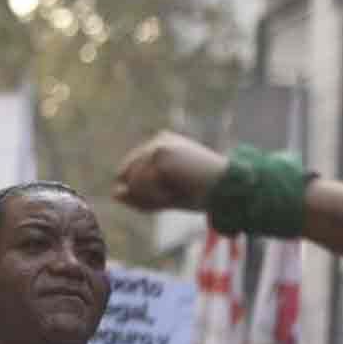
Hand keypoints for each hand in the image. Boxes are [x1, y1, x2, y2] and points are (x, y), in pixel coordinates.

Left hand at [112, 131, 229, 213]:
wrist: (228, 188)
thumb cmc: (202, 193)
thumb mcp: (165, 198)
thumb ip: (139, 196)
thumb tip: (114, 193)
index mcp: (160, 148)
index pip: (130, 176)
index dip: (140, 197)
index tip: (165, 201)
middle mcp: (157, 142)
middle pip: (127, 180)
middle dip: (145, 198)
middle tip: (174, 199)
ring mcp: (157, 145)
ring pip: (133, 184)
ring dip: (152, 199)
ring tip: (177, 194)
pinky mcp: (159, 153)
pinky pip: (141, 185)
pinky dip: (156, 198)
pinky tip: (176, 193)